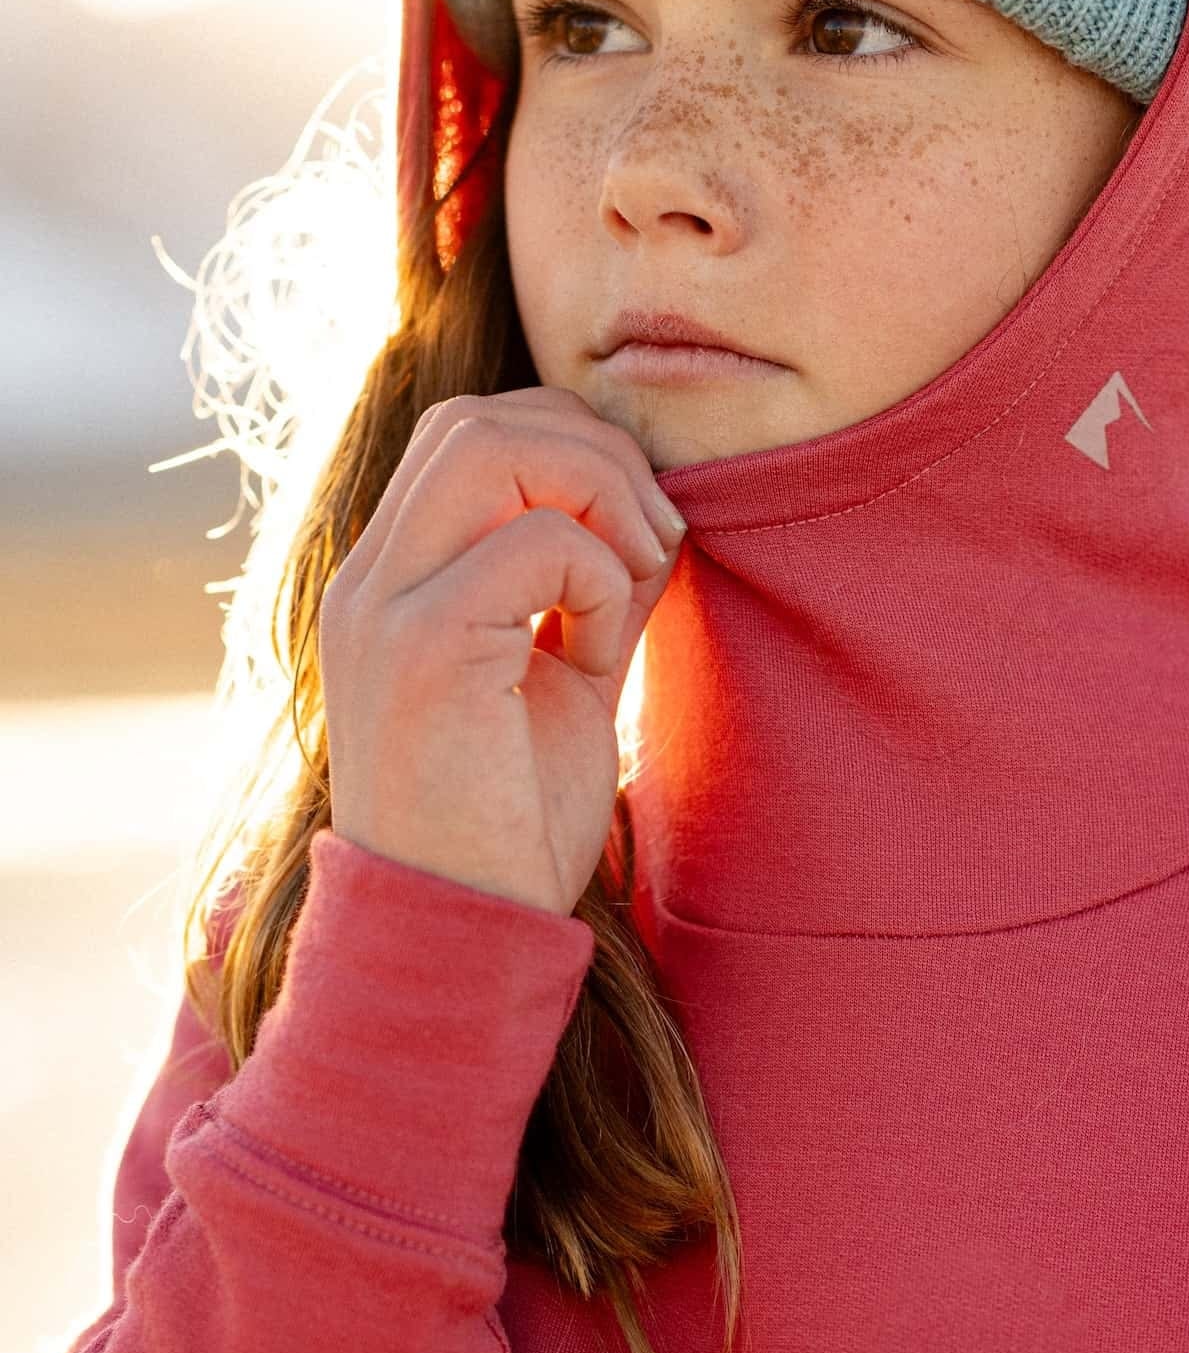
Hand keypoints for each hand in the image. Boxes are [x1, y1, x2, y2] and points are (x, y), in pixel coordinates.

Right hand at [319, 385, 685, 916]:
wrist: (466, 935)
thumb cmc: (515, 817)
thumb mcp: (566, 670)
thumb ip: (592, 581)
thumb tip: (652, 507)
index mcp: (393, 578)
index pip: (470, 429)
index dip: (575, 446)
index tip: (640, 533)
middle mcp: (368, 579)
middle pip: (478, 416)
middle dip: (595, 451)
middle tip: (655, 539)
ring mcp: (381, 608)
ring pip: (492, 445)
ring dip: (598, 493)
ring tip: (633, 577)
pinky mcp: (419, 650)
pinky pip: (536, 543)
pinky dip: (596, 579)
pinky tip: (595, 655)